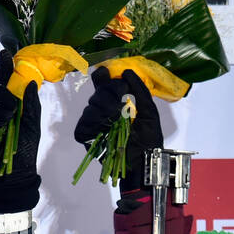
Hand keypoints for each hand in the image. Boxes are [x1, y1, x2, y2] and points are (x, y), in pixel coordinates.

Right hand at [0, 49, 41, 212]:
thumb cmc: (25, 150)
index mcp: (11, 105)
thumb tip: (31, 83)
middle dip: (1, 95)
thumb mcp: (33, 126)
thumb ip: (32, 105)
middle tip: (11, 109)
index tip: (5, 52)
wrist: (13, 173)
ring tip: (5, 124)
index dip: (4, 67)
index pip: (5, 82)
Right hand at [74, 67, 160, 191]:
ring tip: (117, 119)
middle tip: (121, 103)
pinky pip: (83, 126)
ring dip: (104, 111)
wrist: (144, 162)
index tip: (108, 74)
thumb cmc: (149, 140)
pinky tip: (104, 127)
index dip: (103, 77)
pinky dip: (92, 125)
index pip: (103, 84)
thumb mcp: (150, 113)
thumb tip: (127, 71)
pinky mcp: (88, 137)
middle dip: (109, 95)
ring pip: (91, 108)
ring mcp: (95, 124)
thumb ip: (141, 91)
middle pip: (98, 94)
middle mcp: (104, 112)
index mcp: (117, 104)